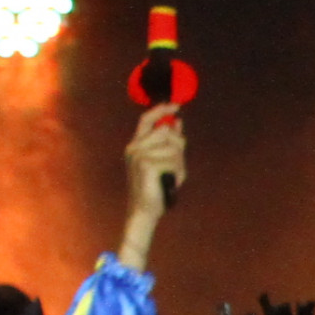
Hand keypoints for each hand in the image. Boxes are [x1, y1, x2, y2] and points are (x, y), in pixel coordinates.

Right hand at [121, 104, 185, 252]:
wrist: (146, 209)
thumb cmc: (157, 187)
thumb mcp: (167, 161)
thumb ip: (171, 143)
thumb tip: (177, 122)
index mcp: (136, 144)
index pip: (147, 120)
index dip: (161, 110)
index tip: (175, 105)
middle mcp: (134, 147)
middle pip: (166, 133)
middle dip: (178, 148)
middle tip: (177, 166)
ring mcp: (139, 155)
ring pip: (173, 148)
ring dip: (179, 164)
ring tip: (172, 177)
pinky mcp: (146, 165)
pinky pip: (173, 161)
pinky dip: (178, 173)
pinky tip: (170, 182)